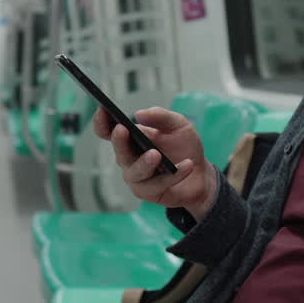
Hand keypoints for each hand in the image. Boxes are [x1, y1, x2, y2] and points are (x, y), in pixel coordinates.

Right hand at [92, 106, 219, 219]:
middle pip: (119, 152)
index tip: (103, 110)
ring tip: (155, 154)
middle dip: (119, 141)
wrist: (201, 173)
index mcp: (130, 139)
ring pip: (135, 172)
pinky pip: (158, 184)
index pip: (108, 131)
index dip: (101, 122)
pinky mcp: (149, 192)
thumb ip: (160, 116)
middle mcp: (128, 159)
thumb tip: (138, 114)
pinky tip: (187, 165)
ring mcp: (137, 177)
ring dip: (144, 163)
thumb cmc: (184, 147)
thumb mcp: (177, 124)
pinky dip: (174, 175)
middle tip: (123, 129)